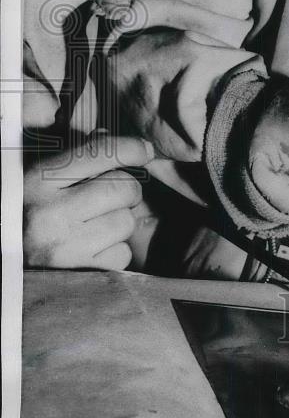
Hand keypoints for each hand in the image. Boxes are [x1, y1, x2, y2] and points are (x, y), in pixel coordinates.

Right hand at [23, 133, 154, 269]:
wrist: (1, 264)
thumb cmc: (26, 213)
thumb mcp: (39, 179)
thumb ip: (76, 158)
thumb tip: (118, 142)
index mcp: (37, 180)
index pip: (98, 152)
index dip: (131, 148)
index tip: (146, 150)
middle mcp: (49, 213)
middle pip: (123, 188)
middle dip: (127, 190)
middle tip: (113, 197)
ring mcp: (63, 247)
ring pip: (126, 222)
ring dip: (120, 221)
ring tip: (95, 225)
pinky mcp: (76, 274)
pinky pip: (121, 254)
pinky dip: (115, 250)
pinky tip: (92, 249)